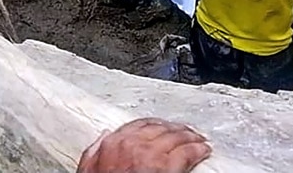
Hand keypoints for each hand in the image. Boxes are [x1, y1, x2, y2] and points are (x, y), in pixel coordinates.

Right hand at [78, 118, 211, 172]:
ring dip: (190, 137)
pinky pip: (187, 153)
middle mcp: (132, 144)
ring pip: (176, 137)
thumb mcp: (88, 169)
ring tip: (199, 139)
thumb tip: (105, 134)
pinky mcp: (165, 168)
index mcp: (113, 143)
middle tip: (187, 131)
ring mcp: (150, 154)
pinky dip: (197, 150)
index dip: (156, 125)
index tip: (165, 126)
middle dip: (175, 129)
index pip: (140, 125)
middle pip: (160, 128)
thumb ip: (95, 150)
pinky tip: (203, 150)